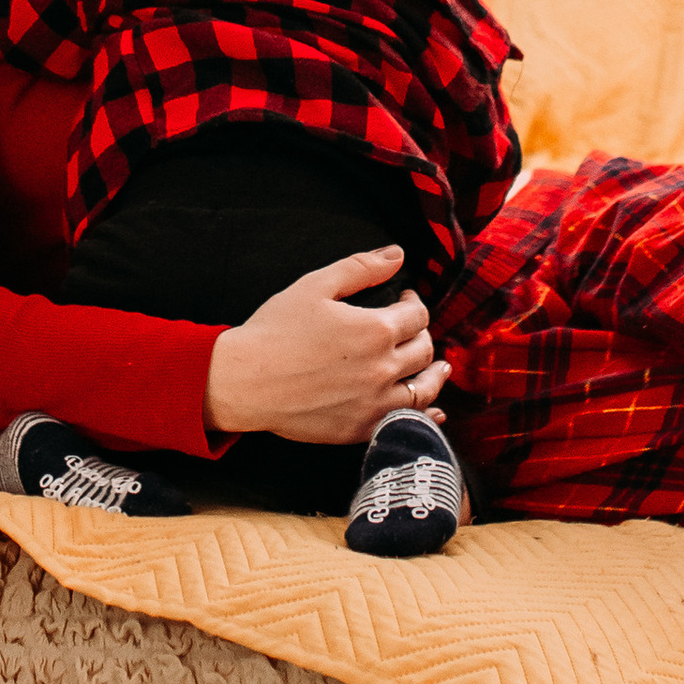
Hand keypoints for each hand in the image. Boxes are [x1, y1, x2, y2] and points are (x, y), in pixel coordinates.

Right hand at [202, 247, 446, 443]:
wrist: (244, 382)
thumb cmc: (275, 331)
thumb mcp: (315, 286)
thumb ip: (361, 267)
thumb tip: (398, 255)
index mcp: (376, 330)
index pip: (417, 314)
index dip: (414, 301)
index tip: (404, 298)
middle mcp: (383, 368)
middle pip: (424, 349)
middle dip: (422, 333)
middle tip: (411, 329)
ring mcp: (374, 403)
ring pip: (424, 388)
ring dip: (435, 373)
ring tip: (439, 366)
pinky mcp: (362, 428)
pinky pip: (407, 422)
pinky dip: (427, 414)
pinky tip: (434, 409)